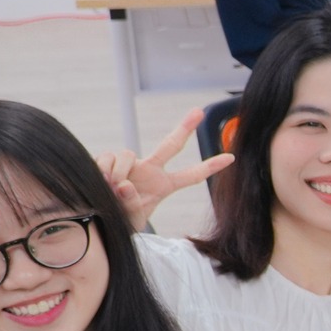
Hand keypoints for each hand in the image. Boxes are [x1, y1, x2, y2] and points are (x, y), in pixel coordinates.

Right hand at [94, 110, 231, 230]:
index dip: (210, 167)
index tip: (231, 157)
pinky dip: (104, 170)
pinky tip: (101, 181)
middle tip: (200, 111)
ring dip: (118, 172)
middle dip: (185, 127)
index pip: (191, 176)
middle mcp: (151, 170)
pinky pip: (109, 157)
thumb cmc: (121, 219)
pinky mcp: (110, 159)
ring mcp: (132, 163)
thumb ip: (132, 205)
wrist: (99, 218)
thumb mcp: (133, 219)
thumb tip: (125, 184)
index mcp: (164, 185)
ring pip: (128, 154)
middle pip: (171, 145)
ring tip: (111, 188)